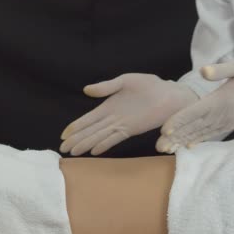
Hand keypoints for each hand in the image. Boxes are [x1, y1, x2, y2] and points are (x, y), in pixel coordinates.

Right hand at [60, 73, 197, 155]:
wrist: (171, 94)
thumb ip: (106, 87)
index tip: (63, 135)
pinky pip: (114, 138)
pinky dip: (104, 144)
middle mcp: (111, 118)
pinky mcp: (132, 129)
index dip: (75, 127)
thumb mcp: (125, 81)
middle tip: (63, 149)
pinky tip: (94, 151)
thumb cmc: (149, 86)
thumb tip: (86, 90)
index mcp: (107, 106)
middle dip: (76, 139)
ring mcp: (121, 125)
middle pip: (90, 131)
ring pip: (99, 136)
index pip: (87, 119)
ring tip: (73, 152)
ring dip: (86, 144)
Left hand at [156, 58, 233, 152]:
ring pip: (202, 132)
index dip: (180, 121)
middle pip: (195, 127)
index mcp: (221, 100)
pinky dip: (200, 138)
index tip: (165, 130)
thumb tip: (204, 71)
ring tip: (167, 149)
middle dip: (176, 137)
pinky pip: (212, 132)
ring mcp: (228, 120)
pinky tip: (189, 145)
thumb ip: (223, 69)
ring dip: (184, 141)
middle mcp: (223, 114)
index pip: (195, 112)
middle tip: (158, 147)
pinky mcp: (232, 122)